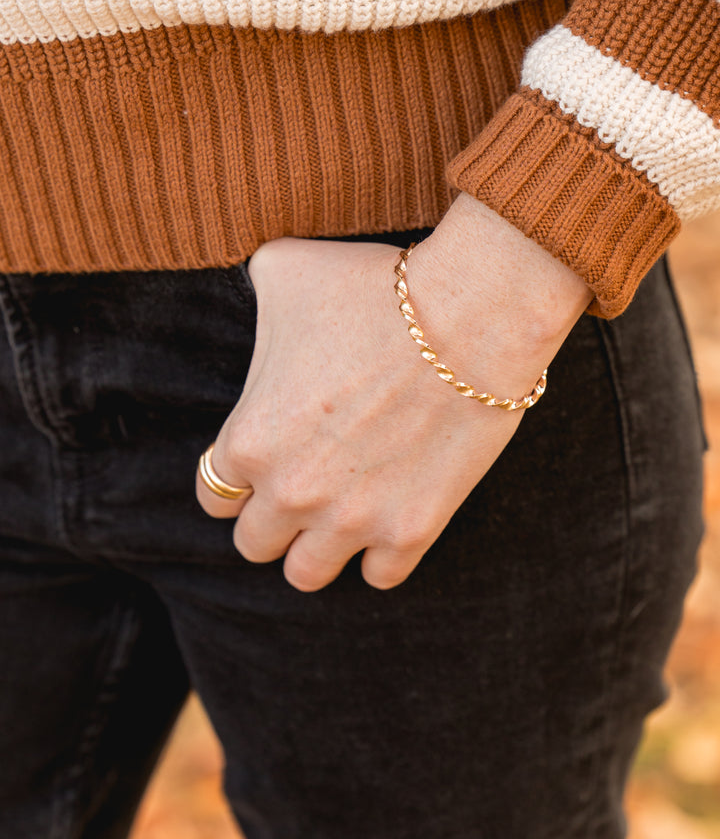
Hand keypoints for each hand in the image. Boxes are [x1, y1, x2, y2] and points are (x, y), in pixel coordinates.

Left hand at [196, 196, 591, 591]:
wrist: (470, 314)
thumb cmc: (371, 287)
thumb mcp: (283, 269)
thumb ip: (250, 294)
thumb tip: (252, 292)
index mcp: (248, 439)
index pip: (212, 492)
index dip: (235, 475)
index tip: (265, 457)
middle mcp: (290, 492)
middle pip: (254, 543)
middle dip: (272, 515)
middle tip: (303, 482)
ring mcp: (352, 520)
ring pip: (306, 575)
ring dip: (315, 548)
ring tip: (337, 514)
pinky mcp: (411, 531)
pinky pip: (379, 577)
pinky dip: (380, 555)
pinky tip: (389, 518)